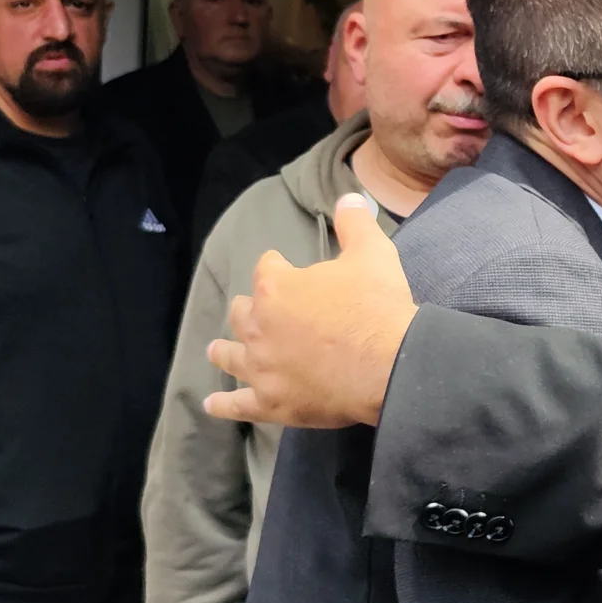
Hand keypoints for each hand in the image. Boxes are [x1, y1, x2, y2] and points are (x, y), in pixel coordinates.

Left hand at [206, 193, 417, 427]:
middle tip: (256, 311)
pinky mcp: (271, 403)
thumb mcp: (372, 254)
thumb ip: (355, 223)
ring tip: (216, 350)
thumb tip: (348, 197)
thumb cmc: (376, 306)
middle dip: (248, 308)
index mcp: (277, 287)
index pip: (266, 268)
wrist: (389, 364)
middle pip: (241, 312)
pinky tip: (212, 404)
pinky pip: (238, 405)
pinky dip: (223, 405)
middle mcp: (258, 327)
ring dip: (223, 351)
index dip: (276, 266)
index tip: (282, 266)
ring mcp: (261, 368)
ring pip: (231, 356)